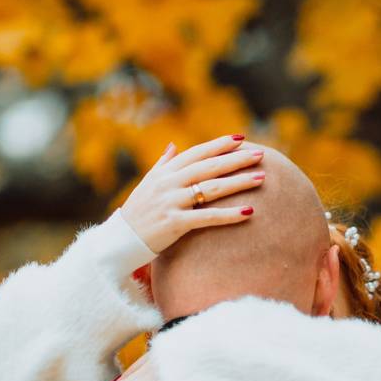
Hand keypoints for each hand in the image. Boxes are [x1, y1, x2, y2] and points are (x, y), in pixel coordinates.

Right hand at [119, 133, 265, 254]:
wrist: (119, 242)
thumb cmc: (137, 213)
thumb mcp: (147, 184)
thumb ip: (162, 164)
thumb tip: (173, 145)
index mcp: (164, 173)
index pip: (196, 153)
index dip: (218, 145)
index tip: (240, 138)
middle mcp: (169, 184)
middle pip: (209, 167)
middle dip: (236, 160)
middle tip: (261, 155)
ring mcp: (171, 203)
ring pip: (212, 188)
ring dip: (239, 182)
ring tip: (262, 178)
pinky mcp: (174, 224)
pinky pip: (207, 217)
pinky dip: (229, 214)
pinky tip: (249, 211)